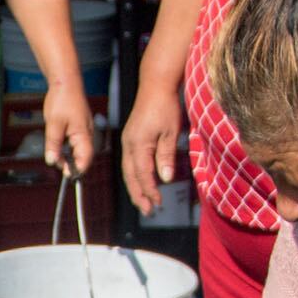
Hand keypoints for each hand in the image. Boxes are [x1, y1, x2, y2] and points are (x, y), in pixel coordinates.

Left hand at [41, 83, 96, 176]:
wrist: (65, 82)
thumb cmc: (63, 99)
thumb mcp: (54, 124)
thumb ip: (53, 145)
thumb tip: (52, 161)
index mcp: (84, 134)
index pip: (86, 159)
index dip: (77, 170)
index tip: (66, 175)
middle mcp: (87, 134)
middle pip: (82, 157)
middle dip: (70, 163)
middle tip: (56, 164)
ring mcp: (84, 131)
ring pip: (77, 150)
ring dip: (67, 155)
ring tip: (54, 153)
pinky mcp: (79, 127)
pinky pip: (75, 142)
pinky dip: (66, 147)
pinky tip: (57, 145)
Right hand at [121, 86, 183, 215]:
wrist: (155, 86)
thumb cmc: (165, 106)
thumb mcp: (170, 132)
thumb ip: (166, 156)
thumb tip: (165, 178)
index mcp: (138, 144)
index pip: (143, 174)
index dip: (150, 190)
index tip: (159, 203)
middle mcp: (128, 145)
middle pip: (131, 176)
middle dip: (139, 195)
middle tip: (148, 211)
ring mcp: (127, 142)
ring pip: (128, 171)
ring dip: (136, 188)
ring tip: (144, 201)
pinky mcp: (130, 139)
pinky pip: (130, 162)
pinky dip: (135, 176)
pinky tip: (143, 182)